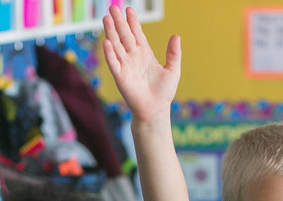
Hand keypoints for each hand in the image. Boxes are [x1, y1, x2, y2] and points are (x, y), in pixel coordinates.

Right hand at [102, 6, 180, 122]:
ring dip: (111, 32)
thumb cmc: (164, 92)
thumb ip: (173, 53)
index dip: (132, 22)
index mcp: (145, 54)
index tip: (129, 9)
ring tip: (106, 18)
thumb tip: (176, 36)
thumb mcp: (173, 70)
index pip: (137, 34)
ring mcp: (125, 65)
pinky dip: (109, 53)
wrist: (156, 109)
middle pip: (124, 35)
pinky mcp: (120, 76)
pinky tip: (106, 42)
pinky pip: (113, 63)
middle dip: (119, 21)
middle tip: (113, 6)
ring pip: (116, 45)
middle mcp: (133, 57)